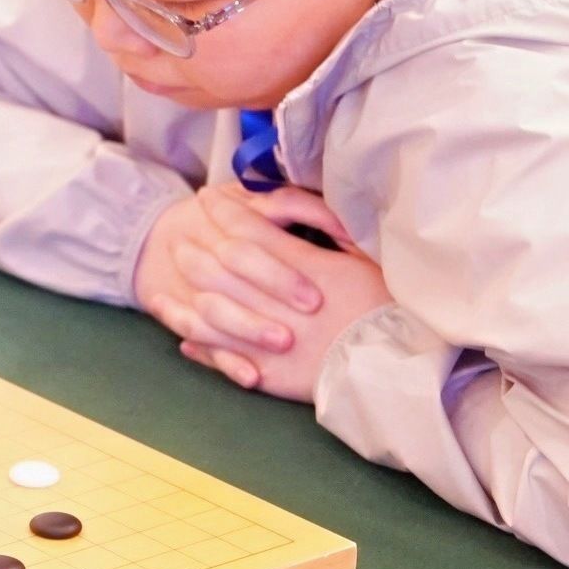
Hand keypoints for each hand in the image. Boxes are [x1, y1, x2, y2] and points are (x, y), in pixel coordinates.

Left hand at [139, 185, 391, 402]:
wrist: (393, 368)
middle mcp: (279, 301)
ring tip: (175, 275)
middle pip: (224, 265)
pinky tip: (182, 336)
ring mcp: (269, 336)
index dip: (227, 212)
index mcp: (306, 269)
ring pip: (214, 307)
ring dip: (191, 287)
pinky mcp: (267, 370)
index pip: (252, 233)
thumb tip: (315, 214)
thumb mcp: (369, 263)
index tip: (209, 197)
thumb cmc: (388, 311)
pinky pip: (222, 353)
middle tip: (180, 231)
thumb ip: (337, 237)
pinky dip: (199, 343)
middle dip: (199, 244)